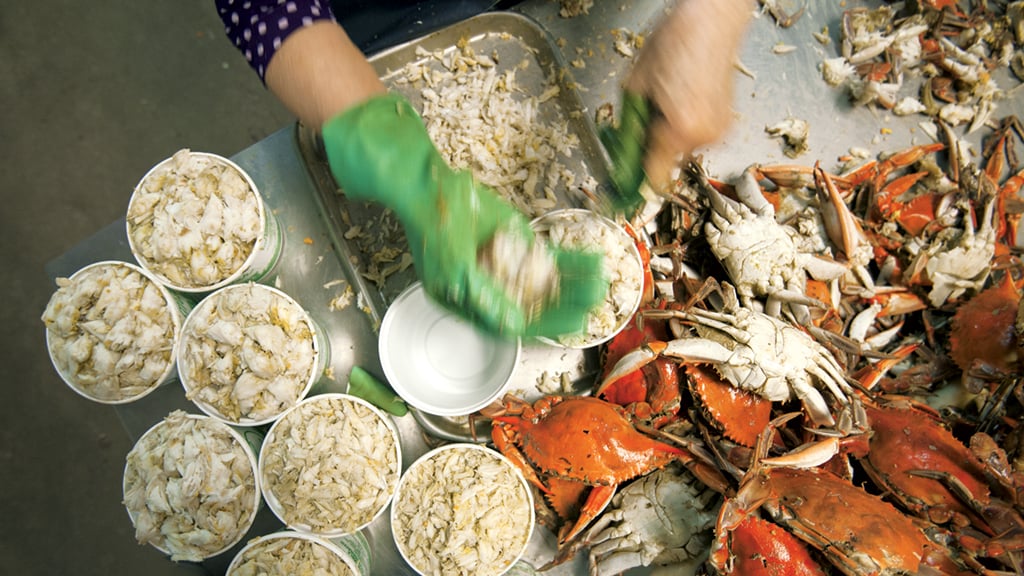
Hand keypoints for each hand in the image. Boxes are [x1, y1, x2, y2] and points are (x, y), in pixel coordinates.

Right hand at [321, 94, 607, 337]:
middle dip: (568, 303)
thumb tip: (515, 326)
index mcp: (472, 306)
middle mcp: (495, 291)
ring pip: (549, 281)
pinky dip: (573, 259)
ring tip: (602, 281)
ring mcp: (510, 267)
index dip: (546, 325)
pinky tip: (594, 259)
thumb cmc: (433, 230)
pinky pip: (552, 256)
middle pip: (537, 305)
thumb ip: (487, 298)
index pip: (514, 324)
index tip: (574, 321)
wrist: (430, 187)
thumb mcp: (456, 269)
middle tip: (596, 300)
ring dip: (576, 282)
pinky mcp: (520, 244)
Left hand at [625, 0, 751, 191]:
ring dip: (666, 137)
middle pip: (664, 163)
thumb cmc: (674, 42)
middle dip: (647, 150)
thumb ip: (627, 129)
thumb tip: (620, 156)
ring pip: (679, 150)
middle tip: (636, 124)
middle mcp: (703, 136)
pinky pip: (695, 137)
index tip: (620, 193)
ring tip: (663, 102)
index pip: (652, 176)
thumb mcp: (635, 87)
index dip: (632, 184)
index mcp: (680, 129)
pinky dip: (683, 128)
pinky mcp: (726, 123)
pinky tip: (679, 101)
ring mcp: (718, 131)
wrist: (711, 21)